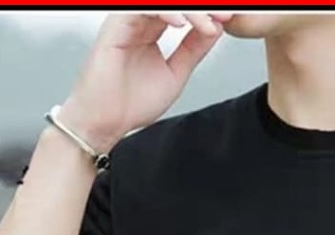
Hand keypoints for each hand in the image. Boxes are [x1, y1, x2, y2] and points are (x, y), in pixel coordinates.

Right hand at [57, 11, 232, 152]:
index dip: (206, 12)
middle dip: (201, 6)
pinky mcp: (114, 27)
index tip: (229, 20)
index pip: (182, 9)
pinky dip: (164, 11)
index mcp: (151, 29)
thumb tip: (216, 28)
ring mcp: (126, 21)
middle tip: (225, 14)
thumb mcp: (176, 74)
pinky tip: (181, 25)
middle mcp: (139, 20)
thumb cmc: (133, 103)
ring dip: (188, 9)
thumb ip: (193, 50)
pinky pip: (140, 8)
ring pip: (160, 2)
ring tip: (207, 23)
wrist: (106, 122)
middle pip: (172, 2)